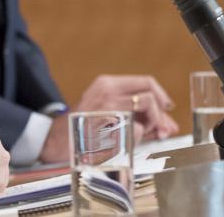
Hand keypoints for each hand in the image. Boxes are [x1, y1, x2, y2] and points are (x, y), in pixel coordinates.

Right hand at [39, 74, 178, 162]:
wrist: (56, 142)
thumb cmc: (83, 128)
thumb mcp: (105, 110)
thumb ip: (135, 114)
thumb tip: (167, 125)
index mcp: (106, 84)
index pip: (145, 81)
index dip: (161, 95)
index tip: (167, 107)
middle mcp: (108, 92)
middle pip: (150, 95)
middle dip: (160, 113)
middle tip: (160, 128)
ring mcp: (109, 108)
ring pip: (147, 109)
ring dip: (150, 124)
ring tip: (139, 134)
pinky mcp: (109, 125)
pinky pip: (137, 129)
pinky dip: (137, 138)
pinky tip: (124, 142)